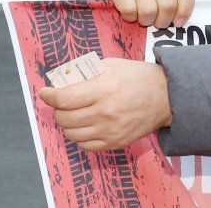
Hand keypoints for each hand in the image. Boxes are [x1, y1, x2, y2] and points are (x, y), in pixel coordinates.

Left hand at [39, 58, 171, 150]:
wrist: (166, 97)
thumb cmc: (138, 77)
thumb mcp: (112, 65)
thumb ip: (87, 72)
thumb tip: (63, 80)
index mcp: (104, 88)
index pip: (64, 98)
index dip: (49, 96)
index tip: (45, 92)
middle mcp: (105, 112)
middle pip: (65, 117)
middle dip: (57, 109)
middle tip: (60, 102)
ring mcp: (110, 130)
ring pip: (72, 133)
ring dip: (66, 123)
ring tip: (71, 113)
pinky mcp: (115, 142)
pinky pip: (85, 145)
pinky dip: (79, 136)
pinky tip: (83, 125)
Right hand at [81, 0, 193, 27]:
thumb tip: (181, 22)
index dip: (185, 10)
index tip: (178, 23)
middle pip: (168, 4)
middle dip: (163, 21)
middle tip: (156, 23)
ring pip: (149, 10)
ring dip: (145, 20)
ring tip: (141, 17)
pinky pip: (130, 11)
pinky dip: (129, 17)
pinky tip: (128, 13)